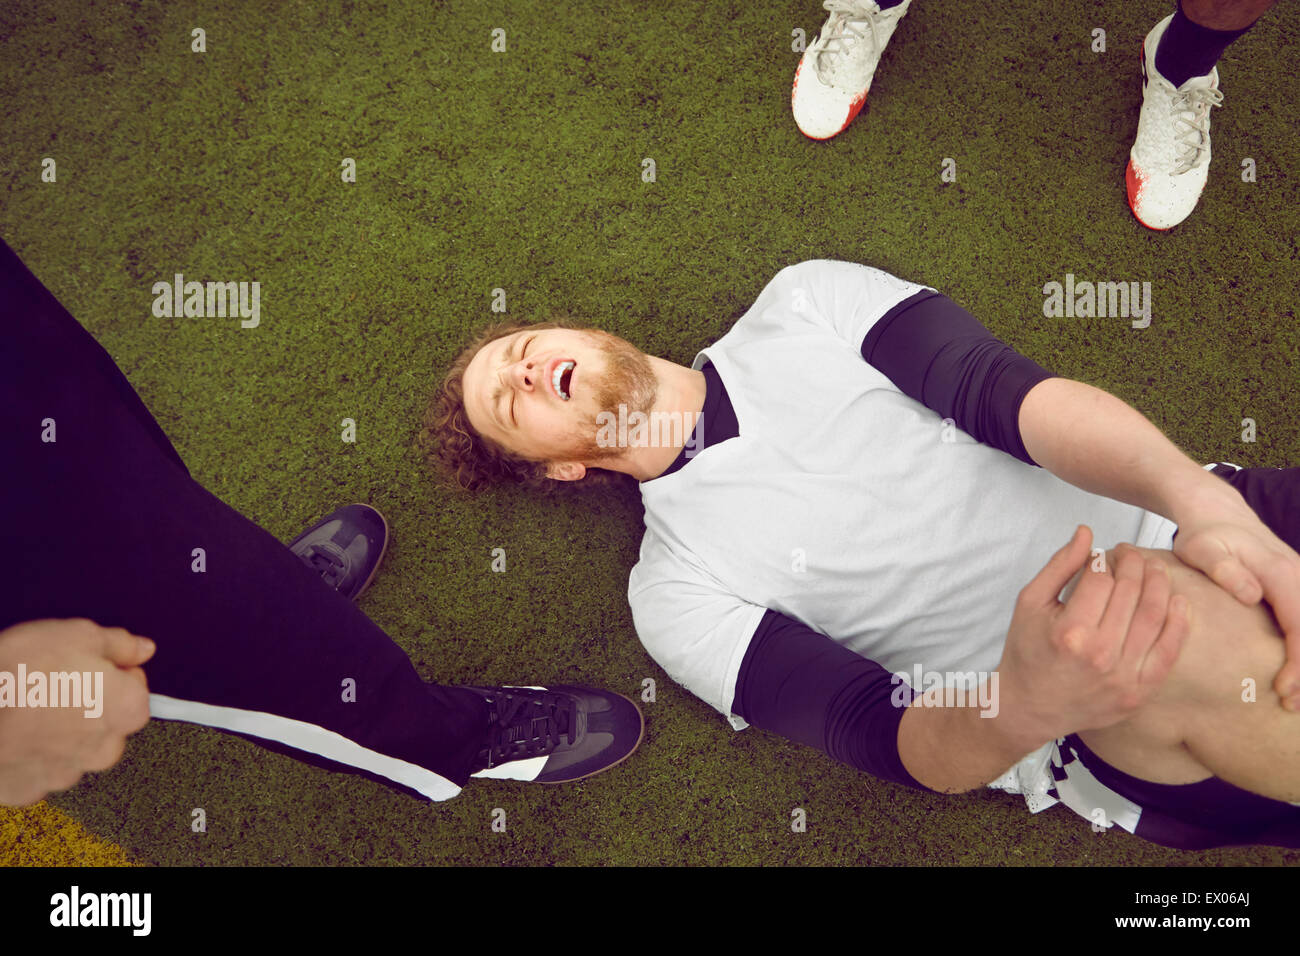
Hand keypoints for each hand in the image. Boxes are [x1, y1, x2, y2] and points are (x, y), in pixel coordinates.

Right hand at [0, 618, 154, 805]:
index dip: (110, 671)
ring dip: (57, 731)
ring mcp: (66, 775)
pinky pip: (35, 769)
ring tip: (26, 707)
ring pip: (72, 748)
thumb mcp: (78, 635)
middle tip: (52, 683)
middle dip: (86, 704)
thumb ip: (119, 644)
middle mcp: (105, 749)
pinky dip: (27, 754)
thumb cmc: (21, 675)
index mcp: (127, 709)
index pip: (136, 687)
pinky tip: (12, 733)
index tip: (86, 664)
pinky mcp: (29, 790)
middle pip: (105, 721)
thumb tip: (142, 648)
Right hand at [997, 525, 1187, 742]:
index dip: (1102, 559)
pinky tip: (1177, 599)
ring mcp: (1123, 676)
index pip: (1100, 579)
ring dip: (1159, 583)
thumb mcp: (1029, 603)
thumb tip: (1087, 532)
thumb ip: (1059, 566)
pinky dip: (1179, 622)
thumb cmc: (1026, 651)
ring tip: (1153, 567)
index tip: (1100, 555)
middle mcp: (1100, 654)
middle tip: (1130, 552)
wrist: (1029, 706)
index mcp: (1069, 631)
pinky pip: (1169, 651)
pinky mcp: (1139, 692)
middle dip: (1133, 563)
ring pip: (1154, 615)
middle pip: (1130, 592)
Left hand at [1171, 493, 1299, 709]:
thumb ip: (1224, 569)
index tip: (1283, 690)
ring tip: (1295, 697)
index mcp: (1280, 573)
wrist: (1214, 511)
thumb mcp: (1202, 548)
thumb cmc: (1204, 533)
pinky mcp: (1294, 587)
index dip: (1298, 663)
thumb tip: (1252, 594)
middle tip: (1291, 705)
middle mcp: (1299, 577)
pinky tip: (1296, 672)